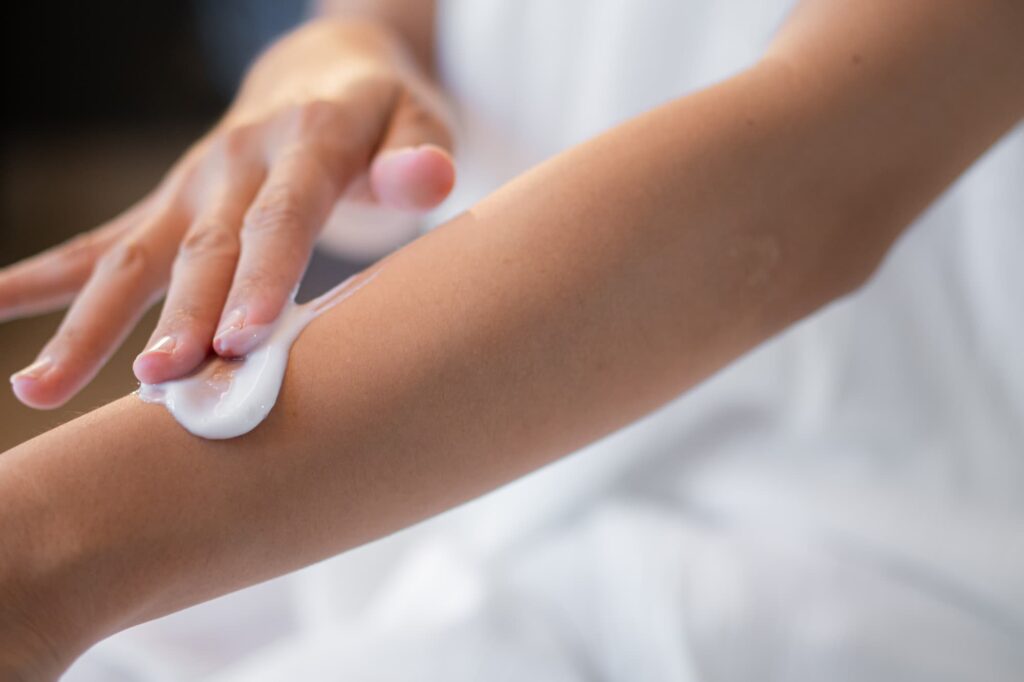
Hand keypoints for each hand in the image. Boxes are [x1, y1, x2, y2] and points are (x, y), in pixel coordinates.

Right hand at [2, 18, 454, 408]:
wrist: (322, 72)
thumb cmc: (385, 116)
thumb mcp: (419, 119)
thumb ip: (420, 152)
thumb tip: (428, 180)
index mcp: (307, 143)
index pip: (283, 217)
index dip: (262, 276)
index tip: (241, 339)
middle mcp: (237, 163)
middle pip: (203, 248)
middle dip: (180, 316)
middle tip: (158, 382)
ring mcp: (193, 185)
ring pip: (133, 256)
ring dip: (89, 322)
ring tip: (38, 387)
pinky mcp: (168, 204)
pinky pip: (98, 242)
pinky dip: (42, 278)